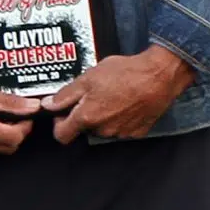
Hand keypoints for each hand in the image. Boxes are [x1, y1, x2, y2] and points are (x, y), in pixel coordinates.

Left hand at [49, 47, 196, 142]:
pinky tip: (126, 103)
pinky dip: (121, 119)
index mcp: (87, 117)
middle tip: (93, 96)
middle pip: (84, 130)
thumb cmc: (126, 73)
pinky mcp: (137, 132)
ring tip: (112, 96)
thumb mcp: (88, 78)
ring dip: (103, 117)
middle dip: (84, 116)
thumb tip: (49, 105)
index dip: (59, 124)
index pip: (62, 135)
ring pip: (103, 129)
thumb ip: (65, 95)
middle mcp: (103, 130)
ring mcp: (121, 133)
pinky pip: (122, 129)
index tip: (64, 113)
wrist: (160, 75)